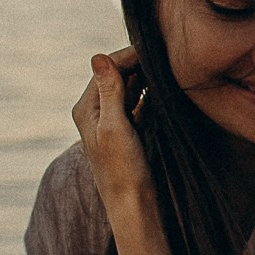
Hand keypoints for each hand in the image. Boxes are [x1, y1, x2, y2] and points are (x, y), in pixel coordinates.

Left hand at [72, 47, 154, 216]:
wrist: (133, 206)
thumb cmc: (123, 170)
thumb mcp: (115, 126)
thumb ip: (109, 91)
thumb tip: (98, 56)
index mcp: (86, 108)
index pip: (106, 69)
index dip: (129, 56)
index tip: (156, 48)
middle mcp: (96, 113)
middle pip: (117, 77)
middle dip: (138, 65)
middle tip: (167, 55)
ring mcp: (112, 124)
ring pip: (128, 91)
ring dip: (145, 79)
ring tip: (168, 68)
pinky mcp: (128, 134)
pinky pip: (138, 106)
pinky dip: (149, 96)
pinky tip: (164, 91)